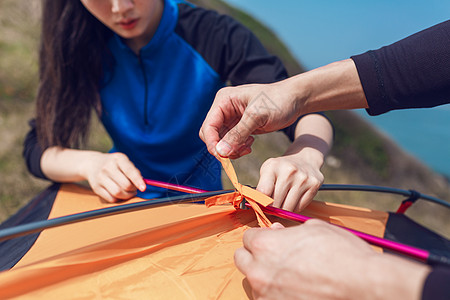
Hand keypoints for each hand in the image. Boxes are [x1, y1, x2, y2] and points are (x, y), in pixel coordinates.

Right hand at [82, 152, 145, 202]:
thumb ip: (134, 172)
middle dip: (133, 189)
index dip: (138, 181)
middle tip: (134, 189)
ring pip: (118, 193)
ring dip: (127, 196)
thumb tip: (142, 185)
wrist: (92, 164)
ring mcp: (100, 177)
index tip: (143, 188)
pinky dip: (118, 199)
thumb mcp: (124, 162)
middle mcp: (108, 167)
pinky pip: (111, 198)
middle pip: (125, 185)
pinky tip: (120, 195)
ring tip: (129, 192)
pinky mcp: (96, 188)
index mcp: (118, 158)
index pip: (129, 171)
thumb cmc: (115, 164)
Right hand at [199, 80, 300, 158]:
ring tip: (248, 147)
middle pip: (211, 135)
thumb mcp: (257, 117)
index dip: (212, 143)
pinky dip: (238, 147)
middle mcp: (224, 108)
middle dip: (223, 147)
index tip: (223, 157)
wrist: (295, 100)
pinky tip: (250, 144)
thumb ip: (237, 134)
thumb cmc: (278, 101)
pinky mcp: (239, 126)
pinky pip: (231, 142)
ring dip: (232, 149)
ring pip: (221, 141)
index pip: (208, 126)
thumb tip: (221, 152)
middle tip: (239, 152)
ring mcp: (231, 118)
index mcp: (224, 100)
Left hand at [234, 220, 429, 299]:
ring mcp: (267, 295)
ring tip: (291, 276)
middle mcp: (260, 271)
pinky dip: (277, 294)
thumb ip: (288, 231)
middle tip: (275, 256)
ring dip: (266, 277)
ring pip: (254, 282)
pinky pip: (268, 298)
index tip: (272, 240)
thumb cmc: (343, 255)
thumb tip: (278, 232)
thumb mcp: (314, 228)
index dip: (262, 236)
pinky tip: (296, 290)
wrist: (363, 285)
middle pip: (242, 259)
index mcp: (266, 245)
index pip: (248, 238)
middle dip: (255, 255)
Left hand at [257, 151, 322, 211]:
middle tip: (270, 208)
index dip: (260, 203)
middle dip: (271, 208)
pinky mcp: (314, 185)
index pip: (263, 192)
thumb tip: (256, 207)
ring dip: (282, 210)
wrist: (304, 159)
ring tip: (281, 203)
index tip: (260, 205)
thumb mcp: (267, 171)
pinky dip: (294, 208)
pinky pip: (299, 207)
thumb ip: (260, 187)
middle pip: (276, 202)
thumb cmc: (280, 169)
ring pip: (288, 207)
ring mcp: (303, 178)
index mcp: (273, 166)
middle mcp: (289, 171)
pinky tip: (292, 200)